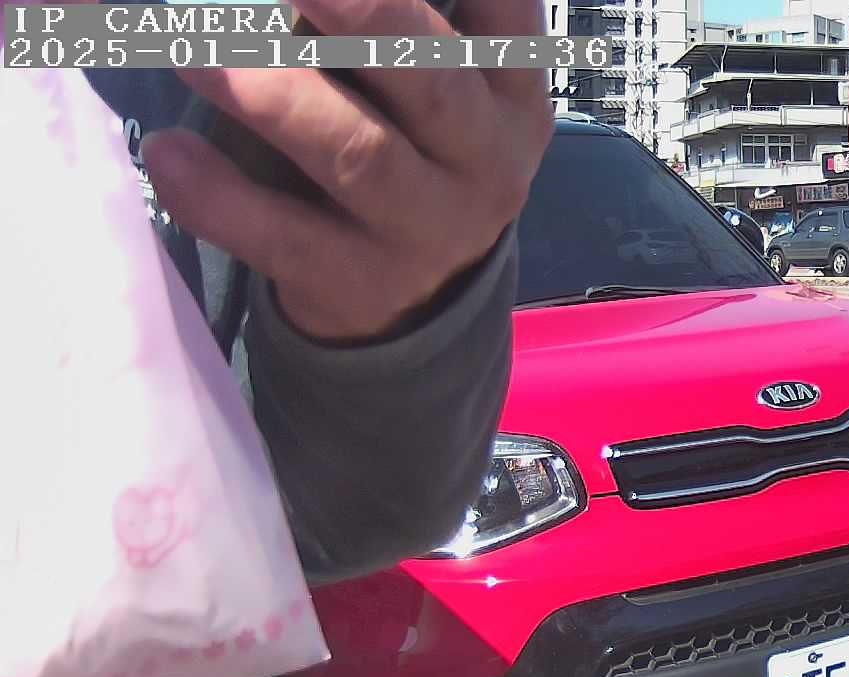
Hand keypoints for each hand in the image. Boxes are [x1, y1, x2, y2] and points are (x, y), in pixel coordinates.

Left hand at [141, 0, 553, 341]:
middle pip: (432, 81)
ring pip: (358, 155)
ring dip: (277, 101)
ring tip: (196, 58)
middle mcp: (484, 162)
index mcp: (511, 98)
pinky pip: (283, 237)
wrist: (421, 308)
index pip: (507, 20)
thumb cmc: (423, 162)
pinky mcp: (357, 280)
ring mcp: (424, 230)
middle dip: (367, 16)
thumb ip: (426, 35)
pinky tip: (170, 153)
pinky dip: (220, 197)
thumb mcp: (459, 100)